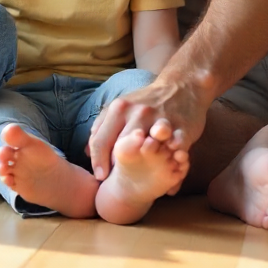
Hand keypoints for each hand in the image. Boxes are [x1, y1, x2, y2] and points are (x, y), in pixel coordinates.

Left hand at [87, 78, 210, 180]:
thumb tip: (87, 153)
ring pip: (146, 149)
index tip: (99, 176)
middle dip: (117, 167)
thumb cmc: (145, 102)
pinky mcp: (181, 129)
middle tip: (118, 180)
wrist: (181, 87)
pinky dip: (170, 164)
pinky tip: (167, 170)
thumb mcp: (119, 107)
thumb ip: (101, 127)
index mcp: (119, 108)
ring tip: (143, 177)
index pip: (100, 140)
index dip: (98, 162)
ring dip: (143, 165)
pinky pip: (174, 151)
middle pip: (121, 148)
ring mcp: (160, 120)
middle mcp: (138, 113)